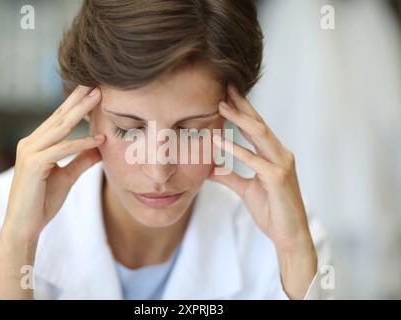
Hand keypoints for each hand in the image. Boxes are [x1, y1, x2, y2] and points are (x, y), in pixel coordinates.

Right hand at [0, 85, 104, 298]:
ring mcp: (30, 152)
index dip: (75, 104)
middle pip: (59, 116)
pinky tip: (98, 138)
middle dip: (79, 99)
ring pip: (60, 127)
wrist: (25, 226)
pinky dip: (81, 143)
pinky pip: (62, 149)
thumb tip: (100, 147)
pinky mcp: (34, 165)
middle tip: (97, 84)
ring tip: (98, 97)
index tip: (92, 91)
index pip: (59, 119)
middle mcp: (30, 143)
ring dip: (81, 111)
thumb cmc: (42, 201)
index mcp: (36, 144)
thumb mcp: (67, 177)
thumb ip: (81, 161)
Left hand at [209, 85, 316, 298]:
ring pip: (259, 135)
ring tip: (221, 106)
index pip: (257, 128)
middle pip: (259, 124)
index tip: (226, 96)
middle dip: (242, 105)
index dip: (243, 110)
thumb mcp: (246, 190)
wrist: (289, 235)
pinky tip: (219, 140)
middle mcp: (281, 155)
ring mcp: (282, 165)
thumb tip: (210, 168)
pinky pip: (255, 160)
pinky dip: (236, 149)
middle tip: (224, 88)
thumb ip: (229, 176)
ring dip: (239, 119)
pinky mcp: (278, 178)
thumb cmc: (272, 211)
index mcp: (274, 155)